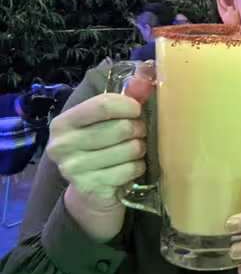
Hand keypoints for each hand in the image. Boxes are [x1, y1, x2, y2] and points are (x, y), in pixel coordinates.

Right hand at [48, 69, 153, 239]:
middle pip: (120, 128)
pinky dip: (138, 167)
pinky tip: (130, 168)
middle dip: (138, 130)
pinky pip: (130, 169)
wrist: (92, 193)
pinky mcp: (91, 186)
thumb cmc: (102, 148)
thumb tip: (145, 80)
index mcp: (63, 122)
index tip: (137, 110)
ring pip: (129, 149)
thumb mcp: (107, 121)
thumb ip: (126, 98)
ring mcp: (74, 168)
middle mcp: (62, 145)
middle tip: (136, 135)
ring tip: (133, 152)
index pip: (103, 104)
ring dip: (139, 150)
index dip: (129, 105)